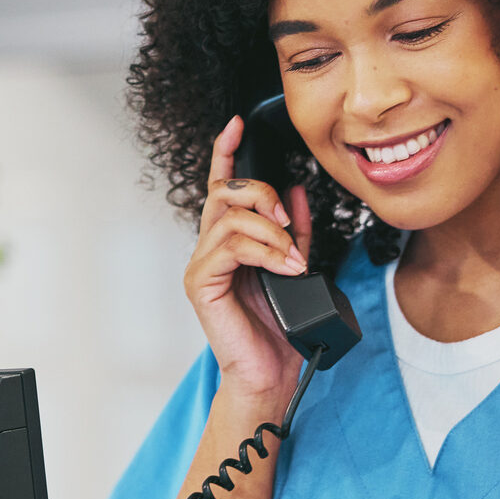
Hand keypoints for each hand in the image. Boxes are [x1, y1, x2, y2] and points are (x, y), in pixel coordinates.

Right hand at [184, 116, 314, 402]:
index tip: (236, 124)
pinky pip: (230, 247)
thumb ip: (296, 231)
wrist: (272, 374)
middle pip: (227, 193)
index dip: (225, 152)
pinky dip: (264, 251)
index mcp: (230, 241)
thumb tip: (296, 192)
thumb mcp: (297, 266)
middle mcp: (211, 248)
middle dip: (261, 195)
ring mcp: (203, 265)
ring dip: (271, 232)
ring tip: (294, 259)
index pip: (222, 186)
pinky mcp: (202, 283)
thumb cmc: (281, 329)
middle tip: (290, 223)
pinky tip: (284, 267)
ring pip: (231, 218)